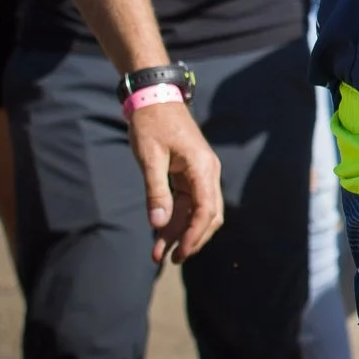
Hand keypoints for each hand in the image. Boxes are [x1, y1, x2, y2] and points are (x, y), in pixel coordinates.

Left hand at [129, 100, 222, 263]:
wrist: (155, 98)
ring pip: (197, 212)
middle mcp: (208, 173)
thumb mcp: (150, 158)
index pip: (206, 210)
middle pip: (209, 215)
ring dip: (180, 232)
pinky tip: (161, 234)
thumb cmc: (152, 124)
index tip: (180, 254)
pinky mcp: (190, 174)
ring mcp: (200, 174)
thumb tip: (157, 224)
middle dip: (191, 239)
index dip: (194, 235)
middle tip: (172, 260)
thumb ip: (156, 191)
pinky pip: (187, 203)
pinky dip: (175, 219)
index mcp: (203, 168)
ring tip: (158, 254)